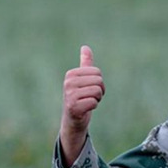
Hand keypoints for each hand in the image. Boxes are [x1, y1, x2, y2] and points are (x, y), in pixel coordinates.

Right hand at [60, 45, 105, 165]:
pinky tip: (85, 109)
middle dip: (99, 91)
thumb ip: (85, 64)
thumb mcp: (83, 80)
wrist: (73, 120)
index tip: (89, 89)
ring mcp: (69, 95)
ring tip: (88, 102)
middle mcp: (68, 83)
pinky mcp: (73, 107)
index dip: (99, 82)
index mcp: (71, 74)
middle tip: (90, 97)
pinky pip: (94, 102)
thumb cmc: (80, 98)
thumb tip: (85, 47)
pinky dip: (93, 106)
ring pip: (97, 91)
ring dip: (97, 99)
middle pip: (99, 81)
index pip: (97, 72)